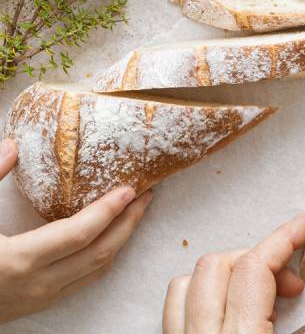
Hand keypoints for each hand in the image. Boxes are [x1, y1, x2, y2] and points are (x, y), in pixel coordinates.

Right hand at [0, 139, 153, 323]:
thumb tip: (12, 146)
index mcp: (19, 260)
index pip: (80, 234)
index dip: (109, 210)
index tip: (130, 188)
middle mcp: (38, 283)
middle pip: (101, 253)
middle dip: (129, 223)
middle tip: (146, 195)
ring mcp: (43, 297)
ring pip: (98, 270)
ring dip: (122, 240)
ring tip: (136, 211)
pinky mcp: (42, 303)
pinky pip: (85, 279)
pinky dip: (104, 255)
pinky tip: (110, 236)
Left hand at [163, 210, 304, 333]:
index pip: (254, 267)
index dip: (285, 238)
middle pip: (215, 267)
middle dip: (258, 258)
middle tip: (294, 281)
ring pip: (185, 287)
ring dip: (225, 276)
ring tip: (262, 295)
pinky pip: (175, 313)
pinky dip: (203, 299)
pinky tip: (236, 313)